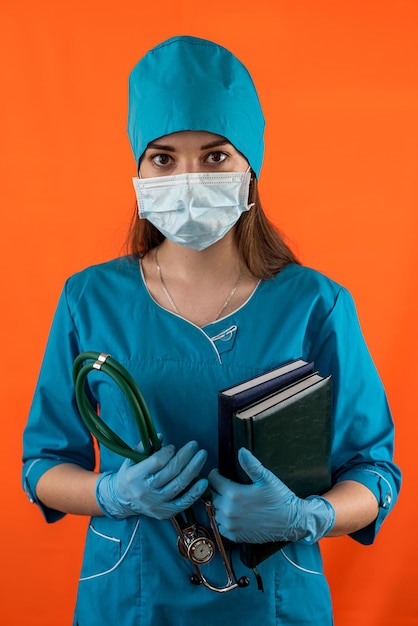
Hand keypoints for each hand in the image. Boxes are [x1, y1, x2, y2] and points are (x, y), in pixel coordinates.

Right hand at [96, 440, 207, 519]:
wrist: (122, 501)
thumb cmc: (130, 475)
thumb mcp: (131, 459)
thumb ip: (144, 446)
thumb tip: (161, 436)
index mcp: (135, 476)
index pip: (157, 462)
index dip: (168, 452)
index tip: (173, 447)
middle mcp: (145, 491)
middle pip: (171, 471)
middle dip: (186, 456)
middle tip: (195, 445)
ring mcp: (156, 503)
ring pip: (179, 485)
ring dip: (194, 469)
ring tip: (202, 456)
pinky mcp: (164, 513)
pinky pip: (183, 502)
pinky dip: (195, 492)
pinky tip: (203, 481)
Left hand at [209, 448, 334, 543]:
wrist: (290, 522)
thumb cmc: (279, 499)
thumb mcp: (266, 478)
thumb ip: (251, 464)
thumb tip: (241, 451)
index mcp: (234, 494)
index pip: (213, 481)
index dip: (215, 475)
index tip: (218, 473)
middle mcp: (229, 510)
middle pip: (212, 496)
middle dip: (217, 490)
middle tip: (225, 486)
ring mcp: (231, 525)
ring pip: (215, 511)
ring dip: (219, 505)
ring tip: (229, 500)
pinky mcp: (235, 536)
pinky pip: (221, 526)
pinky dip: (223, 520)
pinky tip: (233, 514)